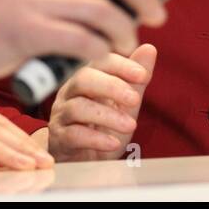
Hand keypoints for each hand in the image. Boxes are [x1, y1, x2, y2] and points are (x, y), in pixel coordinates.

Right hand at [41, 44, 157, 161]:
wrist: (85, 159)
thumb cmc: (104, 126)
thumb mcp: (125, 104)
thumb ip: (136, 79)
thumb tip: (150, 48)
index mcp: (88, 78)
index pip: (100, 61)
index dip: (121, 65)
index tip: (143, 75)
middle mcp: (71, 92)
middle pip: (83, 79)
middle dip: (112, 87)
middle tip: (135, 99)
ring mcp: (62, 115)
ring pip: (78, 108)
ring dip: (108, 116)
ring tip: (131, 125)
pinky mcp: (59, 138)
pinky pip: (73, 134)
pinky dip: (96, 139)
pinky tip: (114, 143)